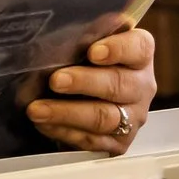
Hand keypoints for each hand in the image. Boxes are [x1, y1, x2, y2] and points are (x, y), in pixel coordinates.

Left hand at [27, 25, 155, 154]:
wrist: (77, 97)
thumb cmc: (78, 60)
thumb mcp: (79, 43)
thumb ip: (76, 36)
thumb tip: (45, 35)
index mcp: (138, 54)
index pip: (138, 47)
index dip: (118, 49)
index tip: (93, 52)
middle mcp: (141, 85)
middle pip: (119, 84)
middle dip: (84, 82)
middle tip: (55, 81)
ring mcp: (133, 116)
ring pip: (105, 117)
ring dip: (67, 113)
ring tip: (37, 109)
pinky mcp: (119, 142)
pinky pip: (92, 140)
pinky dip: (64, 132)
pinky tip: (43, 124)